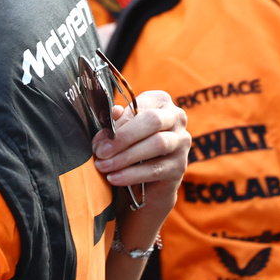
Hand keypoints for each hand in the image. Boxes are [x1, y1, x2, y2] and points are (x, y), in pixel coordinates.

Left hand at [92, 90, 187, 224]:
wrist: (146, 178)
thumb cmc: (129, 143)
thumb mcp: (119, 129)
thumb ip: (115, 120)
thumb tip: (112, 113)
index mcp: (159, 101)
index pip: (139, 107)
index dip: (117, 123)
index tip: (98, 140)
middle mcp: (176, 118)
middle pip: (153, 121)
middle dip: (122, 138)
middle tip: (100, 152)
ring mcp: (182, 142)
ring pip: (157, 145)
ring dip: (125, 157)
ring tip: (103, 166)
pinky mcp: (181, 167)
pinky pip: (156, 169)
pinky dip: (132, 174)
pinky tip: (115, 178)